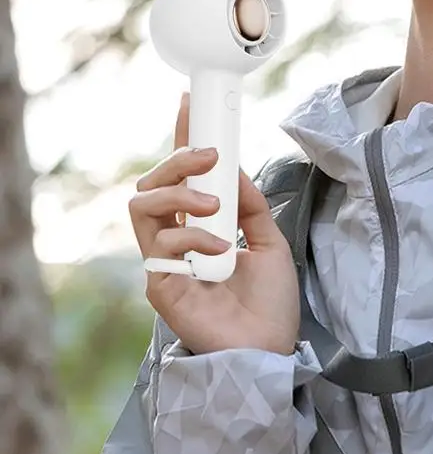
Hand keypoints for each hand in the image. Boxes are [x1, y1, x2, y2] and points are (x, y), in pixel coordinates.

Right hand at [129, 92, 299, 355]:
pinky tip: (221, 250)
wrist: (269, 348)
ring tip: (214, 205)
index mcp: (202, 226)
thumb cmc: (269, 304)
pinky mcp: (159, 284)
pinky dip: (191, 238)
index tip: (190, 106)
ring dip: (179, 194)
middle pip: (152, 184)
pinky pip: (159, 245)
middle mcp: (178, 239)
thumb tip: (236, 168)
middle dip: (177, 160)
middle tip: (208, 156)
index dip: (182, 140)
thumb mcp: (269, 242)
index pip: (182, 177)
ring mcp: (166, 261)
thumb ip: (251, 206)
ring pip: (143, 205)